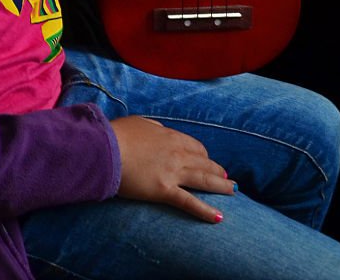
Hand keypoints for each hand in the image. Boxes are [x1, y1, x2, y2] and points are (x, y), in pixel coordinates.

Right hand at [109, 115, 235, 221]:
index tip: (208, 161)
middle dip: (217, 171)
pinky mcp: (165, 191)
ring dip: (221, 186)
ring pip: (204, 180)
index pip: (195, 146)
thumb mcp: (139, 123)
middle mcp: (177, 154)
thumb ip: (153, 128)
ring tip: (233, 191)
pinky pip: (190, 202)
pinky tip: (219, 217)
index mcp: (170, 136)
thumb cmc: (118, 134)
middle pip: (204, 163)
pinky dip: (206, 211)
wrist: (107, 148)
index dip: (204, 156)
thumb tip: (160, 131)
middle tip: (227, 178)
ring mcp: (173, 173)